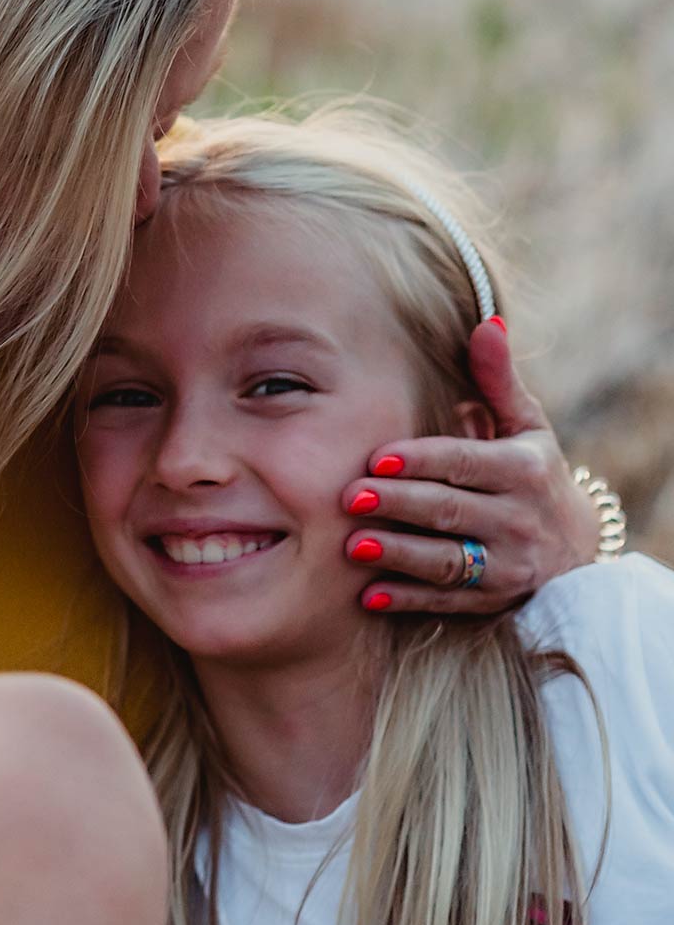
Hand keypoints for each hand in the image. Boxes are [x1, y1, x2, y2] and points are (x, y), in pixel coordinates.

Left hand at [342, 320, 599, 616]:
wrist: (577, 550)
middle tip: (349, 496)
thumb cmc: (533, 473)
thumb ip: (498, 379)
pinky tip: (369, 592)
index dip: (423, 462)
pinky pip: (446, 602)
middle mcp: (518, 520)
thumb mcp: (527, 425)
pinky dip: (408, 599)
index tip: (378, 458)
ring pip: (447, 562)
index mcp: (522, 471)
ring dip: (398, 555)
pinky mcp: (492, 601)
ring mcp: (507, 566)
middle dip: (399, 505)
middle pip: (450, 511)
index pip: (466, 464)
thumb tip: (484, 322)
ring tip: (353, 546)